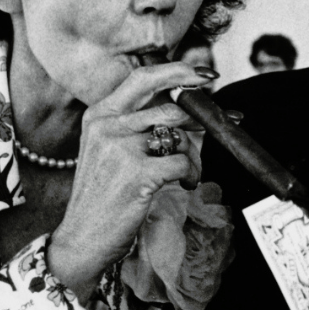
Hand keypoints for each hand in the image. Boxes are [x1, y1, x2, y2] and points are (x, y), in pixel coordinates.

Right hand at [48, 60, 207, 301]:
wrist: (83, 238)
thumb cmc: (104, 195)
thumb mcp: (109, 150)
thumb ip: (138, 125)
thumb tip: (185, 107)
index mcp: (100, 114)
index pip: (142, 78)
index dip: (178, 71)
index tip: (205, 74)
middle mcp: (108, 125)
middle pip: (170, 106)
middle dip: (203, 116)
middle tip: (226, 121)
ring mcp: (121, 148)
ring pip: (180, 135)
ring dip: (194, 155)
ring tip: (188, 171)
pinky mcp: (138, 173)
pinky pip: (183, 162)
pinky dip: (191, 174)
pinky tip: (183, 184)